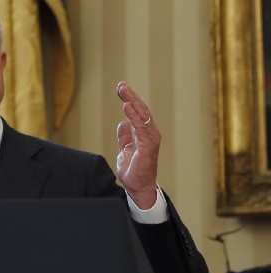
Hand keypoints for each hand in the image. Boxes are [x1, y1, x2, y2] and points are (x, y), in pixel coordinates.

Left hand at [115, 81, 160, 208]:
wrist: (138, 188)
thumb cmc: (134, 171)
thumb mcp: (125, 150)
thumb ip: (125, 137)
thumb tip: (122, 123)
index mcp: (145, 134)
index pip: (138, 113)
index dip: (130, 100)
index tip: (121, 89)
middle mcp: (150, 134)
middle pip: (141, 110)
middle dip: (131, 96)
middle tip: (121, 84)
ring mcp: (151, 139)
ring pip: (142, 115)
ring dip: (132, 101)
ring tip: (123, 90)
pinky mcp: (148, 146)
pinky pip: (141, 127)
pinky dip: (134, 115)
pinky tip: (127, 106)